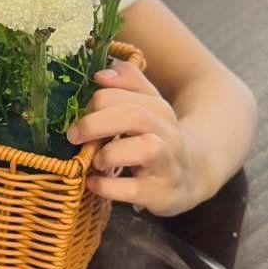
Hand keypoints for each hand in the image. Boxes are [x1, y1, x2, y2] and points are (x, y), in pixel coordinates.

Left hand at [67, 60, 200, 215]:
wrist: (192, 175)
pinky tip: (94, 183)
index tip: (77, 115)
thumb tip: (100, 75)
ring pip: (145, 149)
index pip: (121, 94)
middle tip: (74, 136)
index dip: (93, 103)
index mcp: (157, 108)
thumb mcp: (148, 104)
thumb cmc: (157, 136)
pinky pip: (133, 189)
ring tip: (95, 161)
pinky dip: (107, 187)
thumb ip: (127, 82)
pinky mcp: (161, 193)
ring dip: (108, 154)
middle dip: (95, 123)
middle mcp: (166, 132)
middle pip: (133, 116)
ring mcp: (167, 164)